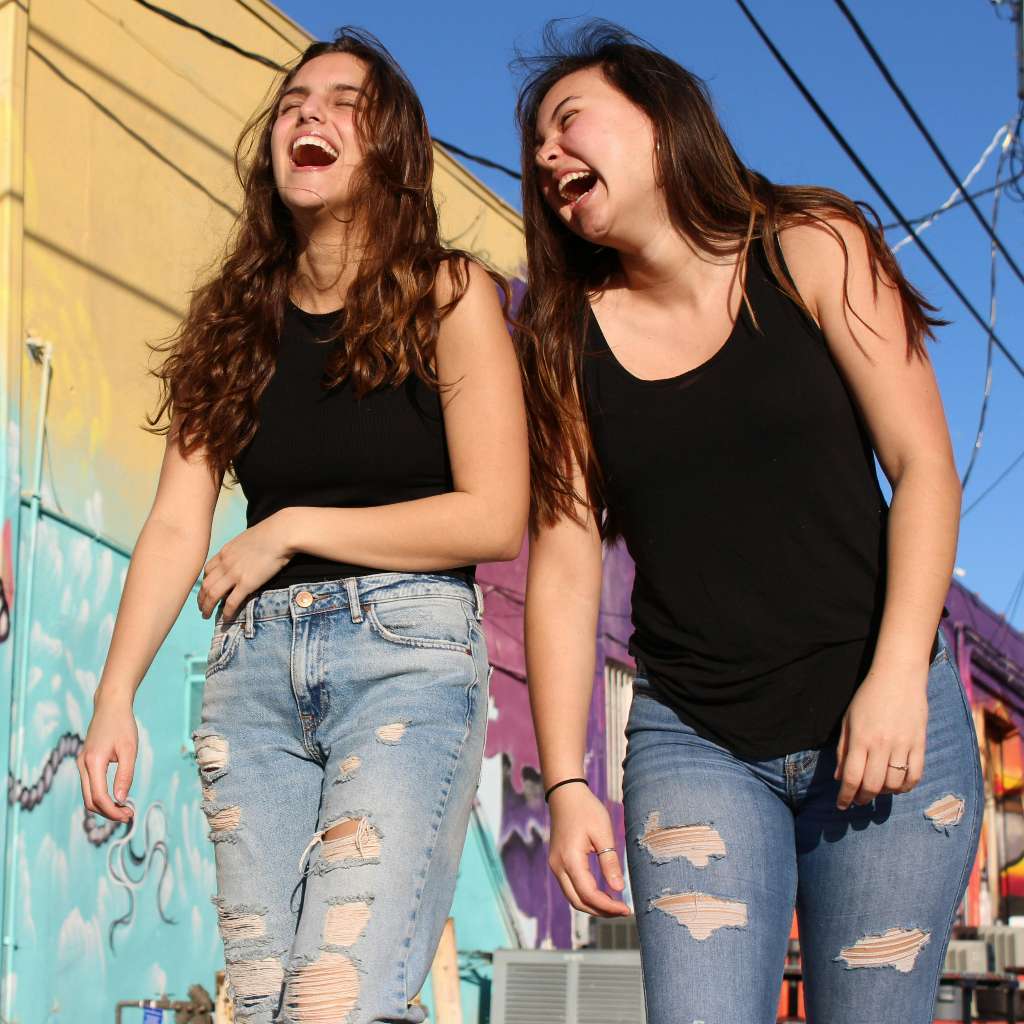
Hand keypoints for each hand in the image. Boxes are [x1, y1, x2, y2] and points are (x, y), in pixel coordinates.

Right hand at [78, 693, 137, 822]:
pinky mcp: (85, 761)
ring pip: (88, 794)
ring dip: (104, 805)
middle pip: (90, 801)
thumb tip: (121, 799)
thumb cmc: (123, 724)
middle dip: (108, 812)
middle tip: (129, 815)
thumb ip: (125, 774)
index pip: (99, 797)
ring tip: (125, 808)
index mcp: (93, 762)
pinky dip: (101, 795)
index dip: (113, 811)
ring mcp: (82, 763)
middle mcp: (83, 765)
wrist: (110, 705)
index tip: (129, 815)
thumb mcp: (129, 749)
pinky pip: (90, 785)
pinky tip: (117, 796)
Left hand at [199, 512, 292, 619]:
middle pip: (205, 585)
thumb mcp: (248, 538)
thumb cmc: (271, 532)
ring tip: (206, 615)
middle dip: (201, 598)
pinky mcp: (247, 584)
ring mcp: (234, 574)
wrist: (280, 534)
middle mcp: (225, 564)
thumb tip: (246, 553)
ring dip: (207, 607)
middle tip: (201, 607)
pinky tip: (225, 619)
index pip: (207, 570)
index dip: (204, 582)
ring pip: (212, 595)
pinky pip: (231, 602)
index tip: (206, 589)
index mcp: (225, 552)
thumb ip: (241, 549)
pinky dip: (226, 612)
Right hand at [547, 783, 630, 916]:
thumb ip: (610, 861)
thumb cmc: (586, 809)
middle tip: (622, 911)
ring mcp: (555, 865)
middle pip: (577, 901)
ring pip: (572, 897)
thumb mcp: (603, 833)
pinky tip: (602, 893)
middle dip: (600, 911)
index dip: (608, 906)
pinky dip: (585, 895)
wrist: (565, 794)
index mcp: (570, 859)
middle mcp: (558, 866)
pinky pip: (570, 887)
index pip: (588, 894)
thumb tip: (619, 889)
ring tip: (615, 905)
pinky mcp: (557, 862)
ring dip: (592, 905)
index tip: (626, 908)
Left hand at [834, 664, 927, 809]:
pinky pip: (915, 775)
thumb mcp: (848, 720)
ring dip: (884, 793)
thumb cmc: (868, 697)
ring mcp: (903, 745)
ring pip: (894, 783)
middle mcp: (881, 745)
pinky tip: (898, 785)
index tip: (842, 806)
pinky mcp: (920, 744)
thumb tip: (839, 778)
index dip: (846, 796)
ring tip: (877, 789)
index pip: (852, 778)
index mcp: (860, 739)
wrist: (899, 677)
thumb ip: (844, 750)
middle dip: (863, 798)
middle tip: (859, 801)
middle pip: (873, 785)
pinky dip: (906, 786)